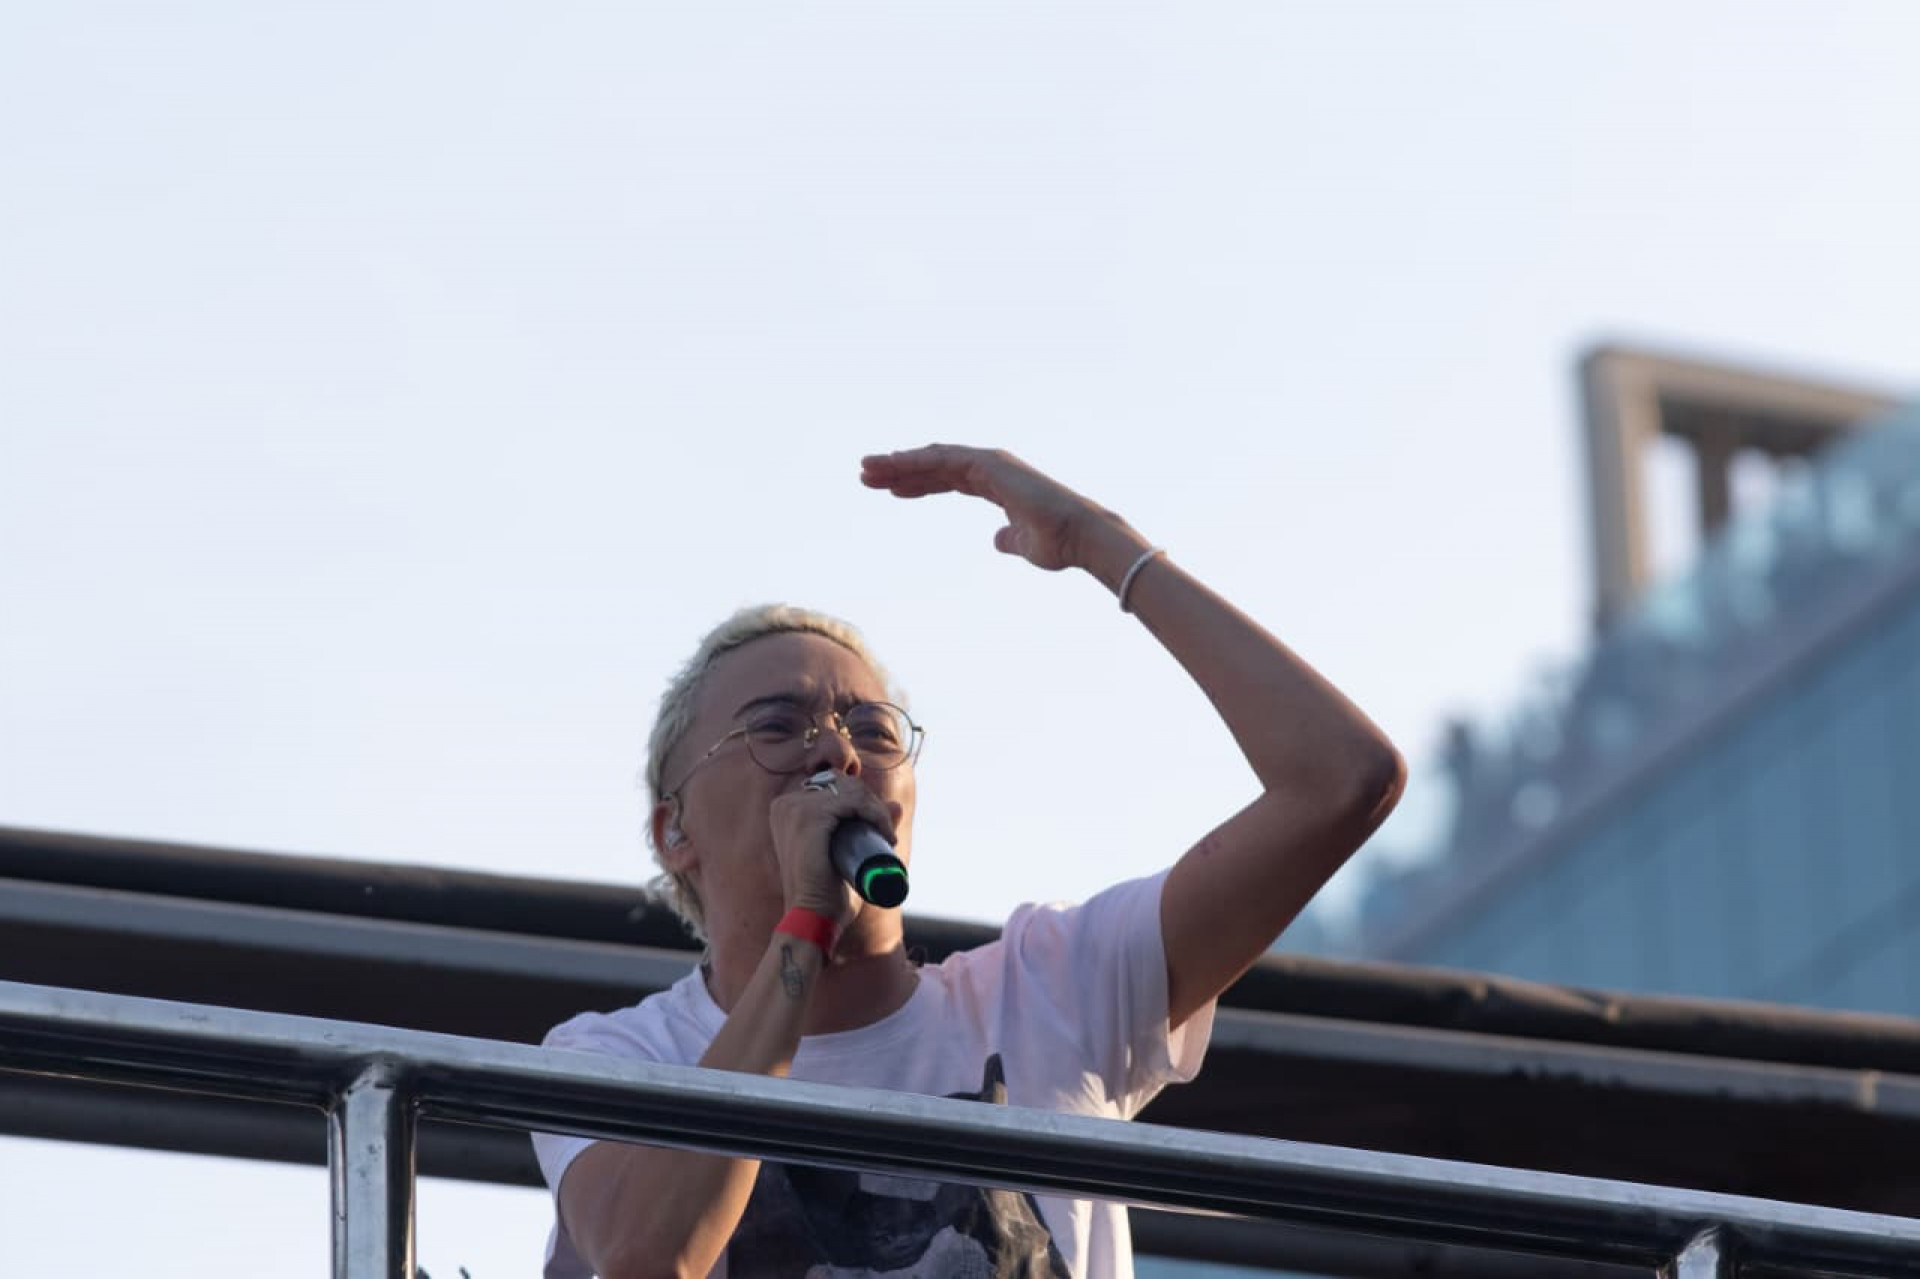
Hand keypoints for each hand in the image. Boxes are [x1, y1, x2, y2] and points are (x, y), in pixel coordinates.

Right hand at [765, 770, 900, 932]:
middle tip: (885, 833)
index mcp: (788, 808)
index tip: (878, 828)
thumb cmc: (826, 892)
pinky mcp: (809, 817)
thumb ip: (871, 828)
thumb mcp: (849, 854)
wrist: (812, 918)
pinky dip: (875, 815)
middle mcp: (787, 803)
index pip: (834, 786)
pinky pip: (853, 802)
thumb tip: (897, 806)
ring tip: (888, 838)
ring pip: (852, 791)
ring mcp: (796, 807)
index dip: (862, 801)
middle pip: (843, 784)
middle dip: (871, 803)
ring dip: (876, 810)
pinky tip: (885, 834)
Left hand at [861, 445, 1122, 573]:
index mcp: (996, 486)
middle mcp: (990, 469)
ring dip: (899, 463)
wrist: (1079, 538)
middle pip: (934, 466)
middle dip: (900, 470)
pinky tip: (892, 466)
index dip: (918, 484)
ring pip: (933, 458)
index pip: (947, 480)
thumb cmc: (1057, 544)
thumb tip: (997, 539)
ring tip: (867, 469)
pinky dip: (917, 461)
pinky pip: (944, 460)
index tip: (891, 491)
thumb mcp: (1023, 544)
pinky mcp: (990, 464)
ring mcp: (990, 463)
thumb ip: (1008, 538)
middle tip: (866, 475)